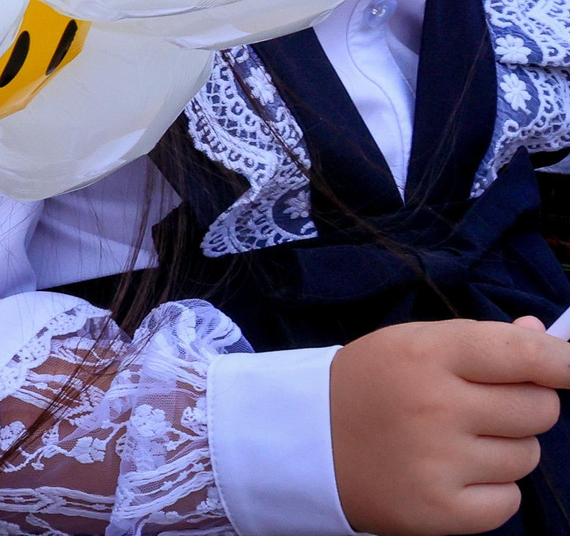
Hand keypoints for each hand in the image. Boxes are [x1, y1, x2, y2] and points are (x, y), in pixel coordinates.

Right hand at [332, 316, 569, 534]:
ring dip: (505, 450)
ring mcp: (437, 462)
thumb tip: (543, 335)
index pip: (525, 355)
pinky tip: (454, 475)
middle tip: (483, 408)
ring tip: (457, 443)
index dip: (563, 362)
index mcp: (425, 353)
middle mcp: (434, 406)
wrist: (302, 443)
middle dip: (525, 407)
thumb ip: (479, 340)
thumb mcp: (411, 345)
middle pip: (540, 409)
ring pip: (528, 456)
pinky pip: (510, 501)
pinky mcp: (440, 510)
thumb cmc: (368, 385)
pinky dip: (492, 491)